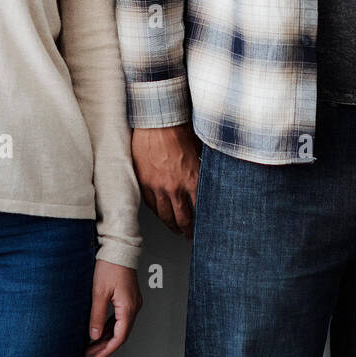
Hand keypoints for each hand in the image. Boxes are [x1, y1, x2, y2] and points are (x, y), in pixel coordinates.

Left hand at [85, 260, 140, 356]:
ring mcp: (133, 301)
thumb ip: (97, 316)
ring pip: (121, 326)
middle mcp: (134, 306)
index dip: (107, 349)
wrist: (119, 248)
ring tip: (93, 343)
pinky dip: (111, 325)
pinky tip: (101, 329)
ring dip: (108, 336)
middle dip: (106, 345)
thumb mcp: (99, 292)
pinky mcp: (129, 297)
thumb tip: (95, 336)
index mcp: (128, 307)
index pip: (119, 337)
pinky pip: (121, 317)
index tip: (96, 356)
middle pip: (121, 333)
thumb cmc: (110, 266)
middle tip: (90, 352)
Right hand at [132, 124, 199, 238]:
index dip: (202, 223)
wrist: (156, 120)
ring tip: (174, 229)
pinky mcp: (143, 182)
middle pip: (182, 218)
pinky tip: (160, 213)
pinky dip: (156, 211)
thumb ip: (202, 168)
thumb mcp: (199, 151)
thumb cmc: (178, 129)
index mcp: (192, 180)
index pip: (200, 211)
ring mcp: (157, 186)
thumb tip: (211, 175)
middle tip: (189, 236)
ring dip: (171, 225)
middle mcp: (175, 187)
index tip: (203, 229)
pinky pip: (150, 204)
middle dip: (187, 230)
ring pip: (165, 215)